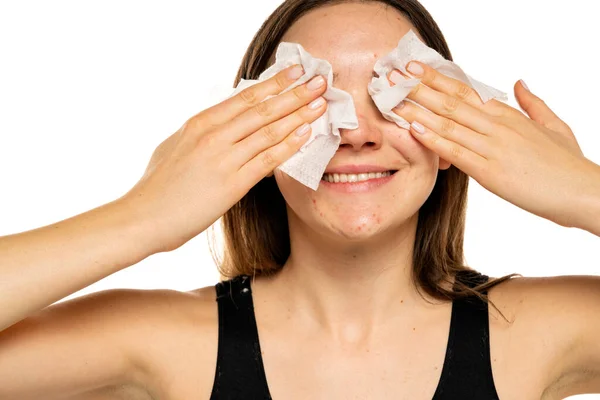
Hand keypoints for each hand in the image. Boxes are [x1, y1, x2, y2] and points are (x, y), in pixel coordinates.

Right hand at [119, 65, 327, 252]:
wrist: (143, 218)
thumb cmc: (157, 186)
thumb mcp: (176, 146)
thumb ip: (201, 134)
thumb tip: (221, 124)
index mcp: (200, 123)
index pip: (245, 97)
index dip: (274, 83)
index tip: (295, 72)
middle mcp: (213, 135)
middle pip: (263, 109)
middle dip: (294, 94)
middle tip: (319, 81)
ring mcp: (224, 158)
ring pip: (269, 131)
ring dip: (299, 115)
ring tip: (320, 104)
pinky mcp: (232, 184)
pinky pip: (267, 160)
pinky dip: (289, 145)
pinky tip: (305, 135)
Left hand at [390, 61, 596, 228]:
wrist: (582, 192)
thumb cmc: (568, 163)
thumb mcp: (554, 125)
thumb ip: (533, 104)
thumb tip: (518, 83)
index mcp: (508, 115)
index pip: (466, 90)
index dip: (438, 79)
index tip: (415, 69)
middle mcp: (498, 126)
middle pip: (451, 101)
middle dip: (419, 88)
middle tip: (393, 76)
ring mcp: (493, 147)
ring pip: (449, 123)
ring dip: (418, 110)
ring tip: (393, 100)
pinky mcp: (490, 171)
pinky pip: (456, 152)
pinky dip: (434, 140)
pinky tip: (415, 130)